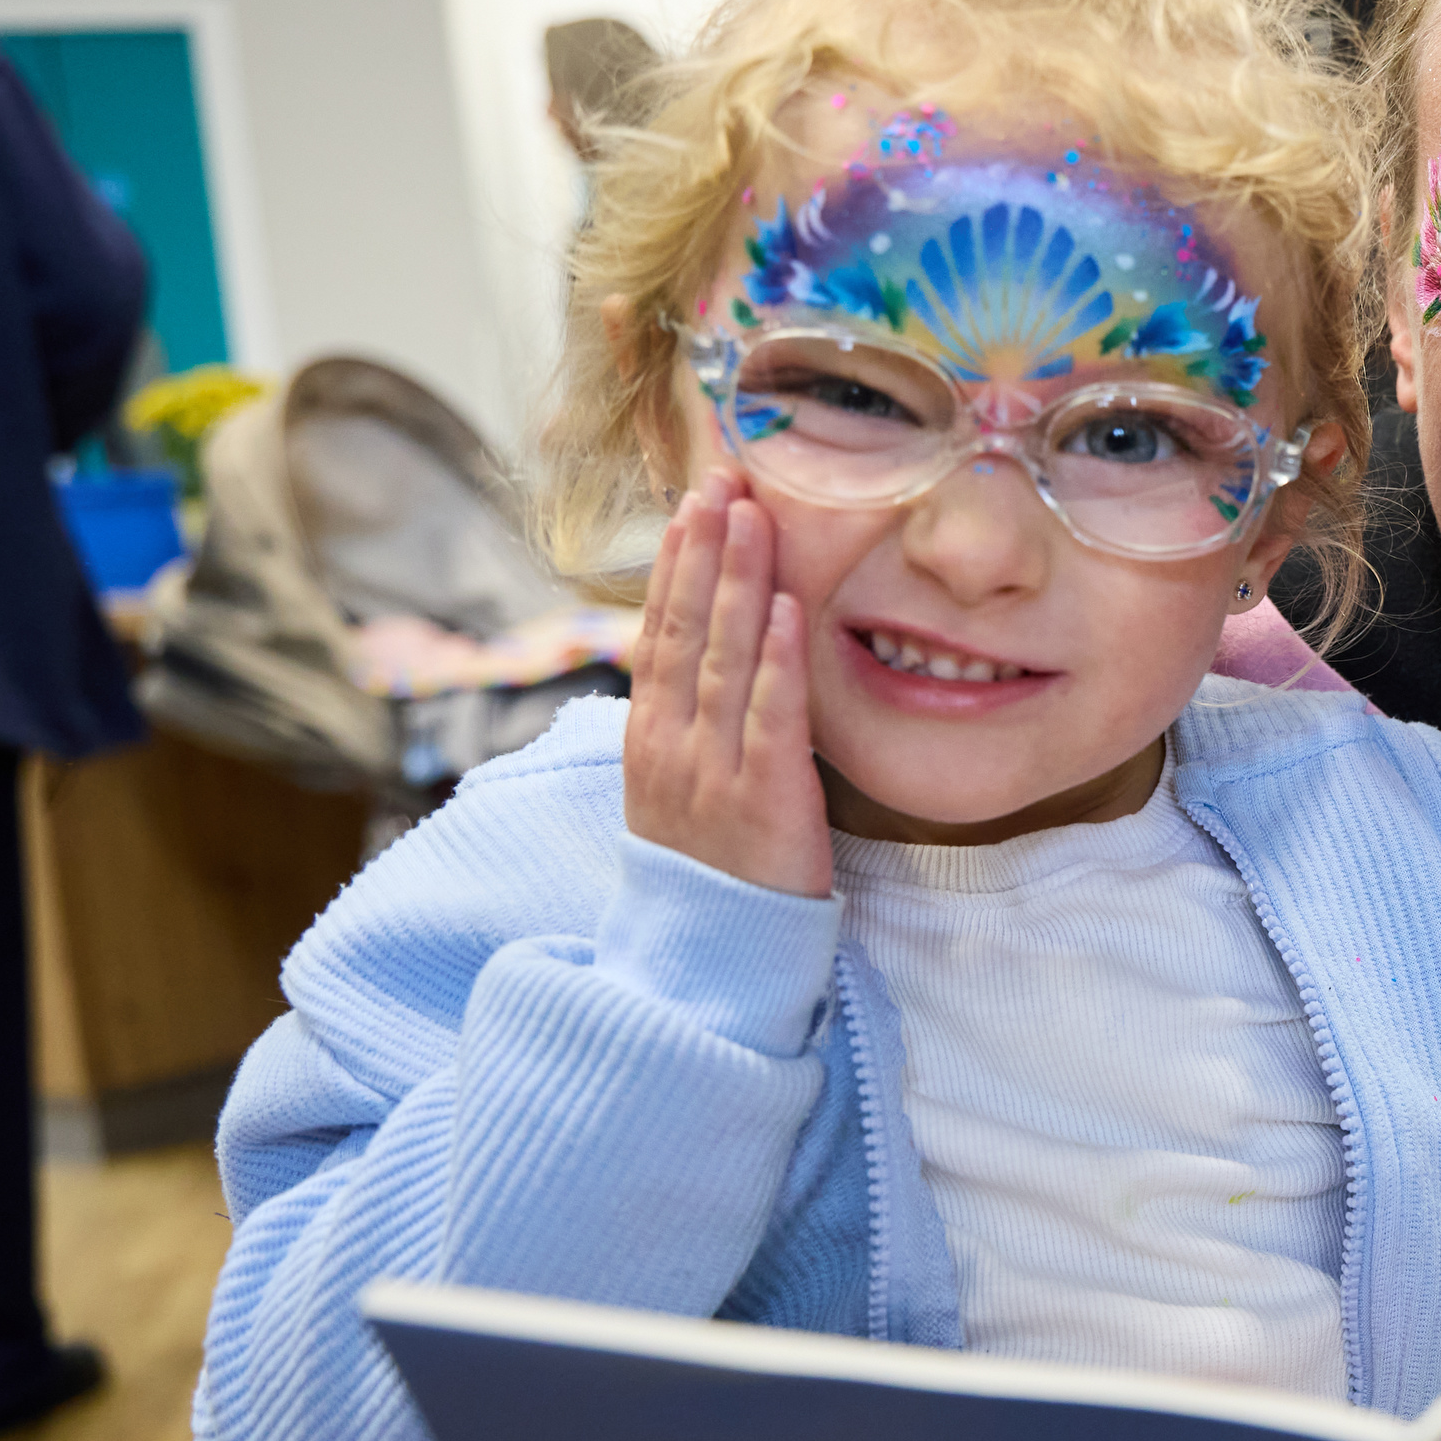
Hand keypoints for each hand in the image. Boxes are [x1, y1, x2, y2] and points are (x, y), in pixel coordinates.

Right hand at [624, 475, 827, 896]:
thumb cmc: (707, 874)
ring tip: (753, 515)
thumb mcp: (678, 792)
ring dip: (741, 581)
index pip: (661, 632)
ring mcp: (714, 770)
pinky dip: (780, 660)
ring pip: (726, 657)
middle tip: (724, 478)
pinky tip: (791, 608)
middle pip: (687, 628)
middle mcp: (672, 744)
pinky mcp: (765, 798)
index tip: (693, 502)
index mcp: (649, 739)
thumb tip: (697, 662)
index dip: (677, 564)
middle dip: (705, 548)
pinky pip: (772, 718)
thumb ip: (685, 726)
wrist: (706, 962)